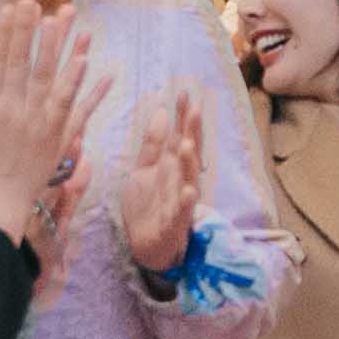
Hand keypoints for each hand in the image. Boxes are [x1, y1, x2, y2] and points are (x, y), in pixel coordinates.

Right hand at [0, 1, 105, 264]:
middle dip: (34, 29)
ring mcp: (40, 121)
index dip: (8, 32)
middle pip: (28, 62)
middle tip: (41, 2)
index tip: (14, 8)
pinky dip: (87, 87)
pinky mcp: (59, 136)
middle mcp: (16, 108)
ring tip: (72, 21)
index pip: (0, 59)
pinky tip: (94, 64)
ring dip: (63, 47)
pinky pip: (76, 108)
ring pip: (54, 77)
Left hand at [111, 82, 208, 270]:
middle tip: (195, 109)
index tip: (184, 93)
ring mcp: (179, 201)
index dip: (183, 117)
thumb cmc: (147, 206)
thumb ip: (152, 144)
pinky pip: (181, 212)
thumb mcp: (143, 170)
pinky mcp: (173, 223)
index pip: (180, 136)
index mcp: (171, 166)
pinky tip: (190, 191)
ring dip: (191, 163)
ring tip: (189, 144)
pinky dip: (186, 202)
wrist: (145, 245)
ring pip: (188, 179)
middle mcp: (179, 180)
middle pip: (188, 153)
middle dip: (192, 132)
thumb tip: (162, 111)